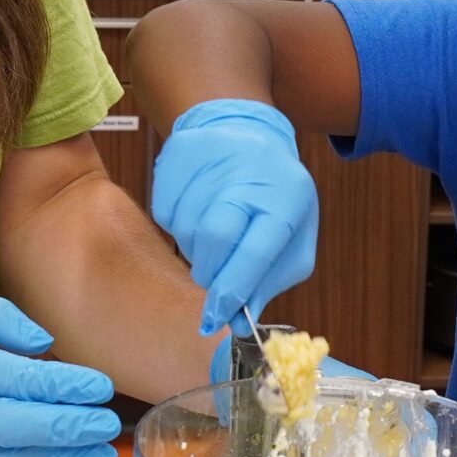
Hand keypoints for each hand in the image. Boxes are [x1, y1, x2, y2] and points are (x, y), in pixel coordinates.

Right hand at [151, 100, 317, 334]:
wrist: (247, 133)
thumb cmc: (274, 197)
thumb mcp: (291, 238)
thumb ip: (267, 282)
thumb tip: (237, 323)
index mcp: (288, 197)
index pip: (255, 252)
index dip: (232, 290)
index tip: (216, 318)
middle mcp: (251, 173)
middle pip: (214, 237)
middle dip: (208, 270)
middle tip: (210, 277)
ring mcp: (213, 158)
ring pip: (186, 227)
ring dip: (193, 247)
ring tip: (212, 233)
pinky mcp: (179, 153)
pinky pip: (165, 211)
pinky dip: (176, 224)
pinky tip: (197, 209)